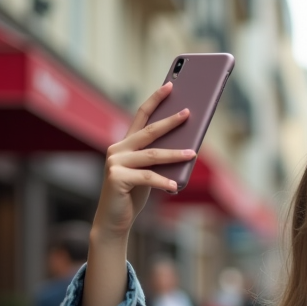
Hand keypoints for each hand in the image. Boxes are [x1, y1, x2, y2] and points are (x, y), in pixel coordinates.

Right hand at [93, 82, 195, 237]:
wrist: (113, 220)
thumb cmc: (133, 195)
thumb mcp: (148, 173)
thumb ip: (158, 160)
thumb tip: (186, 147)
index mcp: (125, 144)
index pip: (141, 115)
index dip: (155, 100)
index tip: (170, 85)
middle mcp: (117, 149)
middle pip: (149, 132)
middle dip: (170, 122)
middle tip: (188, 113)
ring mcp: (114, 163)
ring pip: (151, 155)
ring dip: (174, 155)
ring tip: (193, 153)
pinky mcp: (116, 178)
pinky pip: (146, 177)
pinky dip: (162, 182)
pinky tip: (175, 186)